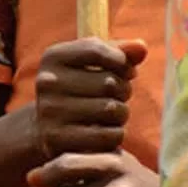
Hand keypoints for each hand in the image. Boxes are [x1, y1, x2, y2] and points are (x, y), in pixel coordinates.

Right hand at [32, 38, 147, 156]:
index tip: (126, 70)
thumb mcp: (91, 65)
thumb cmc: (78, 90)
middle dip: (123, 90)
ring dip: (121, 114)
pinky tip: (105, 131)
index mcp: (53, 57)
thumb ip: (119, 52)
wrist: (46, 128)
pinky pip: (109, 135)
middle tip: (118, 96)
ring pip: (112, 110)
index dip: (121, 61)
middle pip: (108, 82)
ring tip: (111, 114)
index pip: (96, 50)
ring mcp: (51, 112)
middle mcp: (47, 82)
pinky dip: (115, 135)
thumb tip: (141, 47)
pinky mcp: (59, 139)